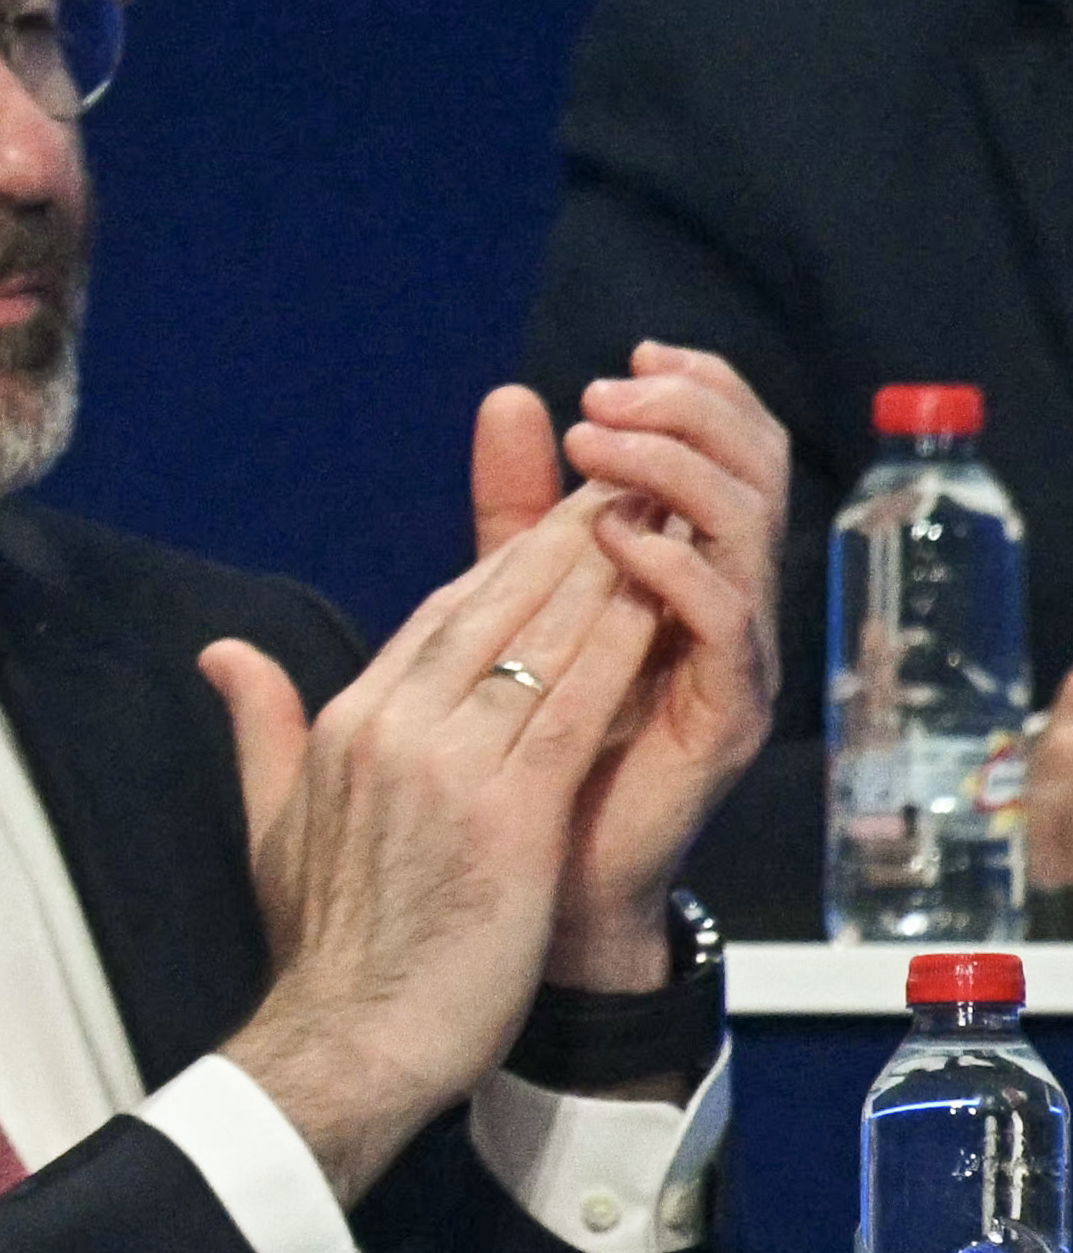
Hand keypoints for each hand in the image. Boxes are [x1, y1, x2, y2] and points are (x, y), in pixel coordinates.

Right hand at [199, 485, 656, 1194]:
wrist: (346, 1040)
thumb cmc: (326, 950)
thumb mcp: (273, 822)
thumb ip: (261, 726)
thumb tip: (224, 654)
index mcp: (346, 723)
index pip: (436, 616)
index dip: (506, 562)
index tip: (557, 522)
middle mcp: (392, 726)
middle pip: (491, 605)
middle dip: (562, 538)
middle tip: (623, 481)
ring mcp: (448, 763)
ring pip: (538, 640)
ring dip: (604, 572)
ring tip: (656, 519)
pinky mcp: (506, 809)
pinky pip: (572, 705)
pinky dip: (619, 646)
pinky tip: (660, 604)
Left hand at [464, 343, 782, 985]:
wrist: (527, 891)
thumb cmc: (515, 752)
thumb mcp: (508, 604)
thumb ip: (511, 510)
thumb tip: (505, 398)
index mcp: (676, 570)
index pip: (713, 455)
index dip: (684, 398)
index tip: (620, 361)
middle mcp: (715, 607)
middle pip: (747, 474)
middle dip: (687, 418)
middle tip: (612, 394)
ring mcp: (726, 660)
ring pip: (743, 533)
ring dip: (674, 475)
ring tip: (601, 448)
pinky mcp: (724, 717)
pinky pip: (722, 626)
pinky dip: (676, 572)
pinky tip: (622, 540)